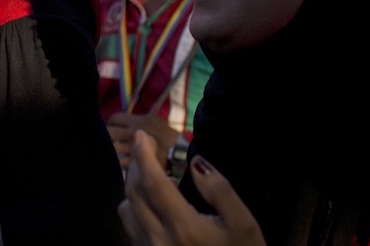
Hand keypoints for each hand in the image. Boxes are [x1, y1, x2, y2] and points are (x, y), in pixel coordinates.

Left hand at [107, 112, 177, 170]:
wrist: (179, 152)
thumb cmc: (168, 135)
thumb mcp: (154, 120)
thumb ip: (138, 120)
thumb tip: (124, 122)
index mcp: (137, 121)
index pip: (115, 118)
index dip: (111, 122)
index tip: (112, 126)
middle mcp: (131, 133)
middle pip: (109, 132)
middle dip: (105, 134)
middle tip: (107, 138)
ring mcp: (132, 149)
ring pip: (112, 148)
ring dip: (110, 149)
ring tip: (111, 151)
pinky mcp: (134, 163)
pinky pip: (120, 162)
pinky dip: (118, 162)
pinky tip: (120, 162)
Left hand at [118, 130, 264, 245]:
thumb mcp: (243, 223)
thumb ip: (219, 190)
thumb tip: (195, 163)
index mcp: (183, 227)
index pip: (153, 182)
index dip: (145, 155)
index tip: (143, 135)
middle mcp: (158, 239)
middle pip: (134, 193)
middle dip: (137, 164)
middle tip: (147, 146)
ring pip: (126, 209)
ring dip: (133, 185)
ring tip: (150, 173)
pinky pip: (130, 226)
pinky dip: (134, 205)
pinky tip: (150, 200)